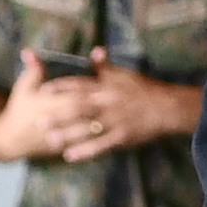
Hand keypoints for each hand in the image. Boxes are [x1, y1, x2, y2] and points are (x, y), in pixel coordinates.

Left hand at [50, 69, 205, 161]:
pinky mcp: (121, 137)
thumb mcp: (124, 74)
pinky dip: (84, 151)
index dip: (60, 88)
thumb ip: (106, 66)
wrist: (167, 107)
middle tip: (38, 120)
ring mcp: (114, 121)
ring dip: (67, 134)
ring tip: (49, 140)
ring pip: (86, 128)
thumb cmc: (144, 90)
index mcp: (106, 87)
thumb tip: (95, 51)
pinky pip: (100, 146)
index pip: (80, 85)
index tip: (43, 91)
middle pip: (78, 108)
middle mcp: (108, 103)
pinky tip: (70, 156)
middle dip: (58, 114)